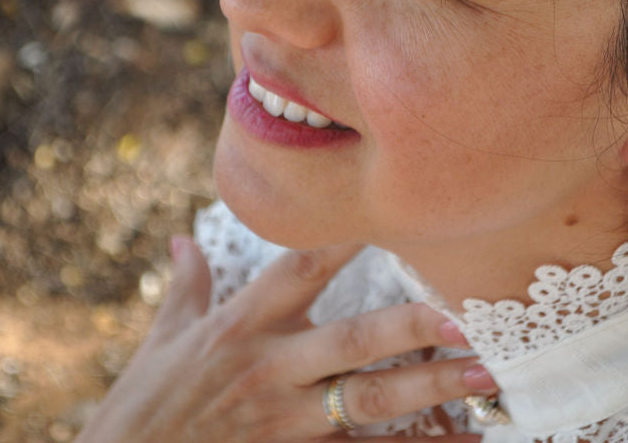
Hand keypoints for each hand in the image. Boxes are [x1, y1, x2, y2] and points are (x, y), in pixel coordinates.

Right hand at [74, 236, 496, 441]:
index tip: (394, 208)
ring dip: (429, 386)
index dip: (346, 236)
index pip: (300, 267)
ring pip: (367, 400)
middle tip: (469, 315)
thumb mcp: (162, 339)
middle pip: (351, 340)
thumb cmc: (144, 405)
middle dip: (412, 326)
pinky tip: (464, 440)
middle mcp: (269, 366)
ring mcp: (285, 418)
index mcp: (240, 325)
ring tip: (483, 373)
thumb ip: (186, 285)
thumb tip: (184, 239)